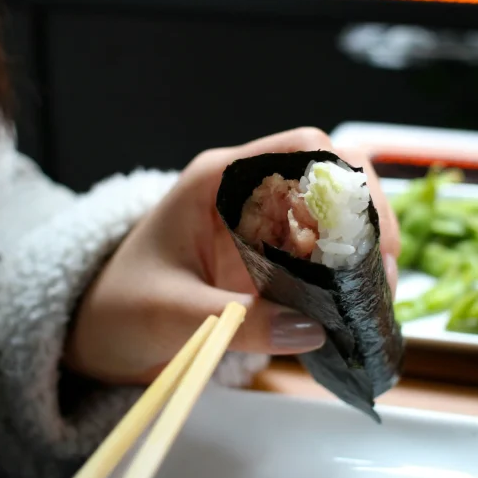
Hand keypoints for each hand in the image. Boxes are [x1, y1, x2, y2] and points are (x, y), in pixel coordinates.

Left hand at [63, 127, 401, 384]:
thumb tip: (310, 329)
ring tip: (373, 298)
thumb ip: (238, 320)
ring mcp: (261, 223)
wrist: (98, 330)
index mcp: (218, 180)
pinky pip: (322, 252)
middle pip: (332, 174)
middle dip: (367, 216)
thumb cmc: (120, 308)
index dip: (346, 180)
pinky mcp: (269, 257)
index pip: (302, 147)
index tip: (367, 233)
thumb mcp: (172, 315)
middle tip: (380, 273)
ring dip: (362, 248)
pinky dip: (345, 275)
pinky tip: (353, 309)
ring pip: (335, 212)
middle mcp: (247, 191)